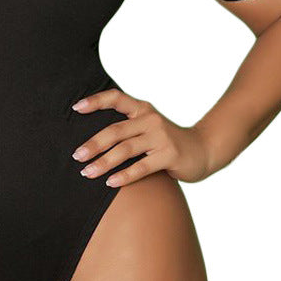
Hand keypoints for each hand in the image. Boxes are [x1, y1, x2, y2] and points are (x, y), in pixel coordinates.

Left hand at [71, 88, 213, 185]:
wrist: (203, 150)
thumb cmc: (167, 143)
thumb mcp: (148, 128)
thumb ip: (128, 129)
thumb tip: (91, 141)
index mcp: (142, 109)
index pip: (116, 98)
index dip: (96, 101)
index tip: (76, 108)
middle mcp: (150, 119)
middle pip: (116, 130)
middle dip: (93, 144)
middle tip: (76, 156)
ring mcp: (161, 136)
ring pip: (126, 149)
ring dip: (104, 162)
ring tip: (87, 172)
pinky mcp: (170, 155)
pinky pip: (142, 166)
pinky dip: (124, 175)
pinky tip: (110, 183)